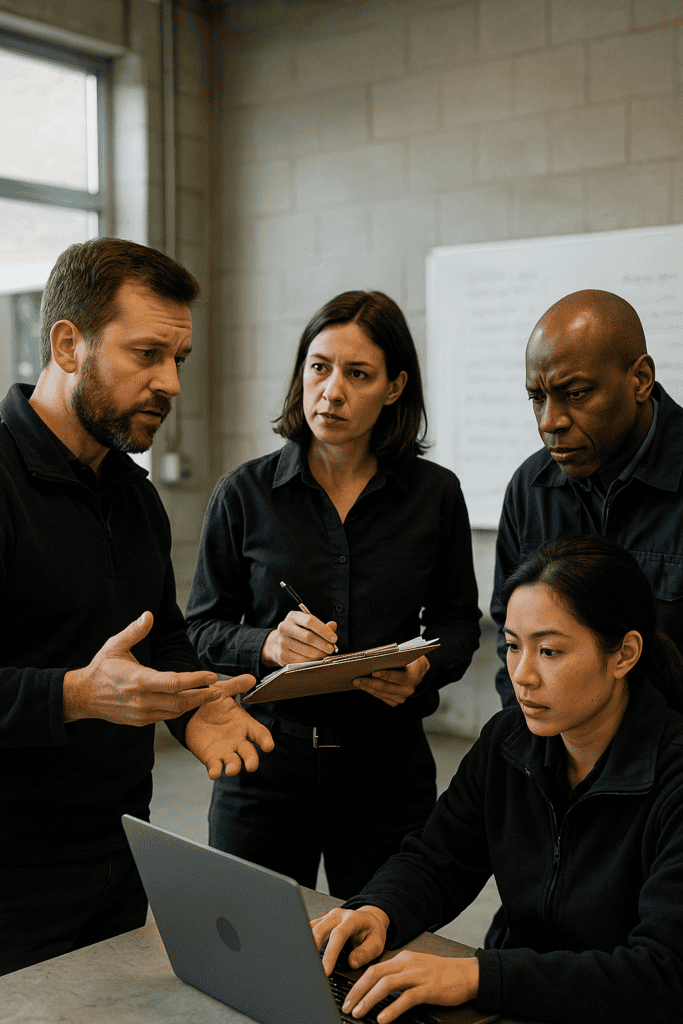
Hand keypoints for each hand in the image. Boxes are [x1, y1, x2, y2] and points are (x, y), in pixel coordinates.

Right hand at [63, 611, 219, 725]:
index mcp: (138, 680)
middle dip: (202, 695)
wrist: (84, 696)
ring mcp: (141, 713)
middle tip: (218, 689)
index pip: (173, 683)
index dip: (195, 680)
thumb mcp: (115, 645)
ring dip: (194, 704)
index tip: (210, 676)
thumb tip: (148, 615)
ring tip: (210, 695)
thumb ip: (134, 631)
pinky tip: (191, 701)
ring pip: (175, 711)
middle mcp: (141, 700)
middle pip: (180, 701)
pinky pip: (166, 716)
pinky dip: (181, 709)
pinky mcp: (141, 721)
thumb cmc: (102, 668)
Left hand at [184, 676, 273, 778]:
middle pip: (249, 752)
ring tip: (231, 769)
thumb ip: (236, 686)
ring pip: (234, 762)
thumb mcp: (222, 691)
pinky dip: (216, 771)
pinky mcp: (211, 758)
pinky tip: (215, 772)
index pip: (259, 733)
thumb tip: (251, 678)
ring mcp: (225, 750)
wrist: (190, 712)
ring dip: (234, 767)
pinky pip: (215, 767)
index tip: (268, 746)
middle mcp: (238, 740)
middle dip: (251, 760)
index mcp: (244, 724)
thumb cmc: (211, 702)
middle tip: (251, 765)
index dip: (265, 740)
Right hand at [261, 612, 336, 667]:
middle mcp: (285, 628)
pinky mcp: (282, 655)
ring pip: (306, 651)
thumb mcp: (308, 624)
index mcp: (293, 617)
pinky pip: (302, 660)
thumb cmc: (298, 632)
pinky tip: (316, 658)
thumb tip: (333, 625)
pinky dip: (312, 661)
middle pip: (308, 637)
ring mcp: (282, 642)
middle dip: (323, 644)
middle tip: (331, 648)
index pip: (310, 621)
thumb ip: (322, 625)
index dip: (324, 630)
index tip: (334, 638)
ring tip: (325, 653)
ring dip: (320, 654)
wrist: (278, 643)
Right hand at [310, 905, 389, 977]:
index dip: (330, 953)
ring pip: (310, 928)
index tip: (325, 970)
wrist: (370, 919)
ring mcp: (327, 917)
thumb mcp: (377, 943)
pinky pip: (309, 929)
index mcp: (352, 919)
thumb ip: (365, 953)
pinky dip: (305, 941)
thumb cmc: (372, 931)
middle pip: (319, 929)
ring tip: (302, 964)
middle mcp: (337, 915)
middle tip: (310, 969)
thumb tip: (352, 963)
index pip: (338, 935)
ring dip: (306, 945)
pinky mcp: (321, 922)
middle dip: (312, 949)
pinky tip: (302, 954)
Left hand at [340, 950, 479, 1022]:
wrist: (468, 974)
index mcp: (403, 959)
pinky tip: (383, 1019)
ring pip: (386, 984)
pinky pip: (406, 998)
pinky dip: (392, 1009)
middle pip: (374, 974)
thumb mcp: (417, 969)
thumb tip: (379, 989)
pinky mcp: (428, 988)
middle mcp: (407, 964)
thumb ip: (400, 975)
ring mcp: (418, 975)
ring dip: (369, 1000)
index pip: (373, 969)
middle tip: (347, 1006)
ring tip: (359, 1013)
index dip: (358, 984)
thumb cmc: (443, 974)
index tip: (348, 997)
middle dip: (357, 991)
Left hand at [352, 654, 429, 706]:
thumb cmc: (408, 659)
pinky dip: (371, 691)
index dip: (385, 675)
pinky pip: (381, 697)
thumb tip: (372, 658)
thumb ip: (392, 657)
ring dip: (367, 688)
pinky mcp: (396, 701)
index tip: (373, 672)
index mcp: (412, 677)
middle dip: (369, 683)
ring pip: (381, 694)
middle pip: (386, 687)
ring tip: (357, 682)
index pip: (397, 677)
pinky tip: (363, 686)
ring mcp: (402, 698)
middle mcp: (408, 690)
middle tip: (357, 679)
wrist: (418, 671)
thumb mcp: (404, 655)